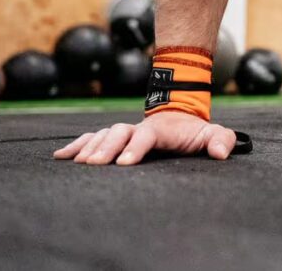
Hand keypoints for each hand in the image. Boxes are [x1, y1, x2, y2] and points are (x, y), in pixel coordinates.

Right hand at [53, 112, 237, 165]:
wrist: (180, 117)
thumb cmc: (195, 131)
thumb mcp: (212, 134)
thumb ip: (221, 140)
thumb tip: (220, 153)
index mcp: (160, 129)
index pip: (146, 136)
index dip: (135, 147)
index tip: (124, 163)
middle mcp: (138, 128)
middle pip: (118, 133)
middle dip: (106, 148)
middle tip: (94, 164)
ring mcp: (124, 132)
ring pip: (102, 135)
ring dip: (89, 147)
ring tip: (77, 163)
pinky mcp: (114, 138)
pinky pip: (92, 139)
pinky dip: (76, 145)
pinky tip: (60, 157)